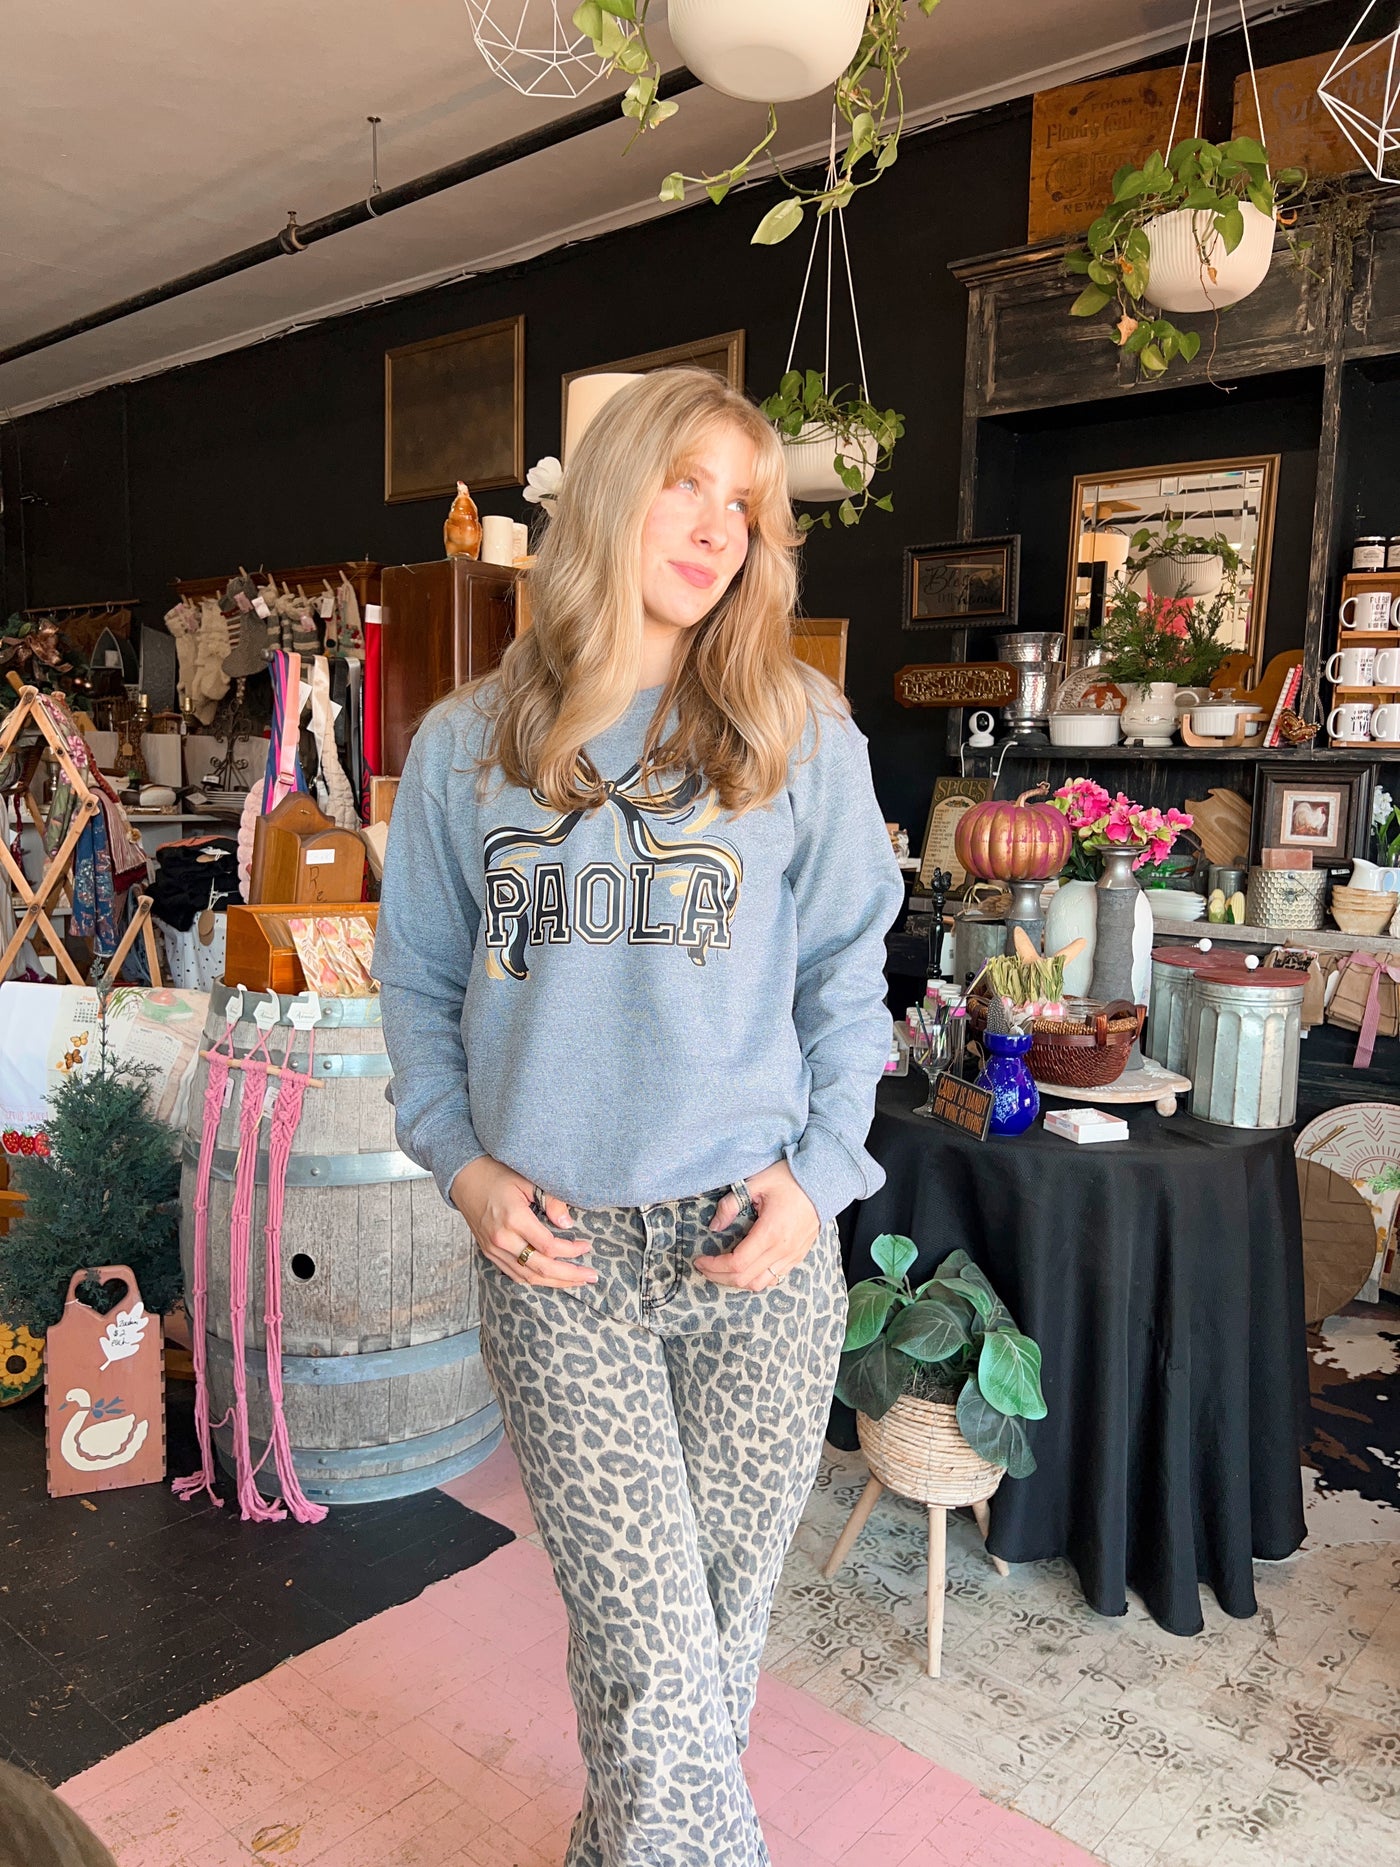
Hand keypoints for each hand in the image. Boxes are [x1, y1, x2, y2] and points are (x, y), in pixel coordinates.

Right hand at [450, 1157, 597, 1289]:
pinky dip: (535, 1279)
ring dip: (554, 1282)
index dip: (571, 1251)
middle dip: (569, 1275)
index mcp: (514, 1218)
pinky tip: (551, 1279)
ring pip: (528, 1276)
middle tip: (591, 1276)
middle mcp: (502, 1239)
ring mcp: (493, 1249)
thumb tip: (568, 1224)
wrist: (465, 1178)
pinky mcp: (489, 1252)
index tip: (587, 1246)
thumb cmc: (498, 1174)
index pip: (548, 1246)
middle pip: (541, 1268)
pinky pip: (515, 1274)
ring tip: (577, 1281)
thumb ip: (551, 1201)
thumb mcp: (527, 1181)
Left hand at [696, 1160, 820, 1292]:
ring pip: (760, 1284)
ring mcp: (792, 1255)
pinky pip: (774, 1278)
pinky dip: (755, 1279)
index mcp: (771, 1232)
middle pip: (745, 1279)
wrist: (824, 1182)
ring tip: (721, 1270)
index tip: (700, 1260)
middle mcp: (783, 1249)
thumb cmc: (791, 1178)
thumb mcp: (756, 1183)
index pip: (737, 1263)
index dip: (714, 1266)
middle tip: (704, 1266)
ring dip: (737, 1281)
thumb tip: (714, 1225)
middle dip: (719, 1276)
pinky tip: (744, 1267)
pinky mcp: (798, 1256)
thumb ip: (731, 1204)